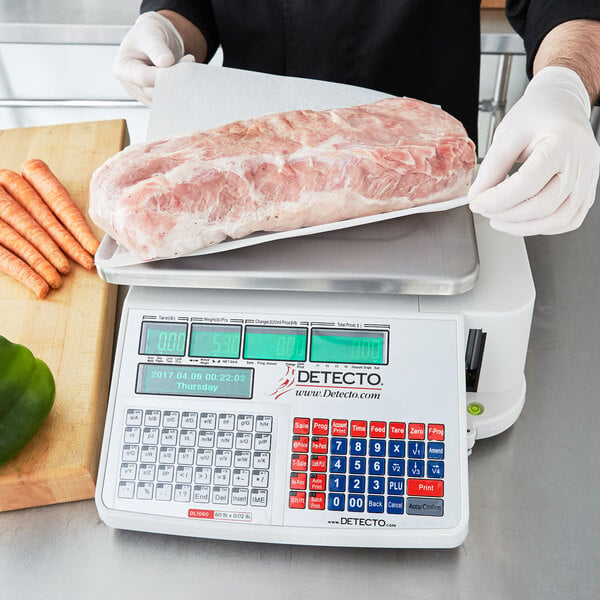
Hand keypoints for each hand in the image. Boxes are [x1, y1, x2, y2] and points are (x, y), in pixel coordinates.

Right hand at [113, 11, 194, 105]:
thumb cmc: (148, 35)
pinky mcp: (156, 99)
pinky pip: (169, 100)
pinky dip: (179, 90)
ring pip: (164, 98)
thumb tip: (166, 62)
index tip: (174, 63)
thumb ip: (157, 48)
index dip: (160, 73)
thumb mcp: (150, 34)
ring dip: (178, 86)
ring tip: (185, 66)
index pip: (143, 77)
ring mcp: (143, 95)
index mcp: (124, 69)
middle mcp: (131, 85)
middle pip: (153, 92)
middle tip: (186, 63)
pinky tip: (185, 76)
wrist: (155, 40)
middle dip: (171, 79)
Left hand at [469, 66, 599, 234]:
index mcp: (562, 143)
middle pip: (543, 206)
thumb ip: (492, 166)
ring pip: (558, 220)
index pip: (528, 183)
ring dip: (523, 227)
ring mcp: (588, 179)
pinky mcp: (587, 191)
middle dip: (507, 215)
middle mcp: (582, 163)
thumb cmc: (537, 115)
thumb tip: (477, 196)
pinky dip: (543, 228)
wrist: (562, 104)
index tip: (476, 202)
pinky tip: (522, 220)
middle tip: (485, 210)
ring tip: (499, 219)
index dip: (497, 199)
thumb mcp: (508, 133)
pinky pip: (569, 220)